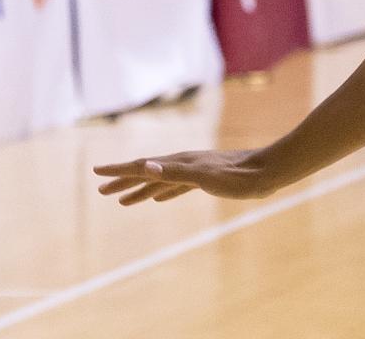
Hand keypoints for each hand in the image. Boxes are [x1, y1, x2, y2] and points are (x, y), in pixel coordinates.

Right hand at [94, 149, 280, 204]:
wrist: (267, 171)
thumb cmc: (238, 176)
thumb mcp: (205, 177)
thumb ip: (174, 172)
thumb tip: (145, 167)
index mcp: (178, 163)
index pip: (140, 166)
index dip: (118, 171)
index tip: (97, 173)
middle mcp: (181, 165)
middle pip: (145, 173)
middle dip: (123, 182)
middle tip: (101, 190)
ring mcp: (192, 172)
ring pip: (158, 182)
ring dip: (139, 190)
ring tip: (123, 201)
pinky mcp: (204, 181)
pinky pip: (174, 188)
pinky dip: (162, 193)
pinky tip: (158, 199)